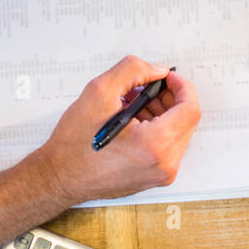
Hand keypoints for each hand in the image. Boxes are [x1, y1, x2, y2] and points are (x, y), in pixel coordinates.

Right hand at [34, 56, 201, 205]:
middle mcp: (164, 164)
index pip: (190, 108)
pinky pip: (168, 145)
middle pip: (187, 120)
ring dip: (162, 111)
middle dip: (169, 97)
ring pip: (178, 131)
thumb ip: (133, 71)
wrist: (58, 178)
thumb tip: (157, 70)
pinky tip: (133, 119)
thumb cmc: (74, 144)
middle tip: (147, 86)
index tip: (167, 76)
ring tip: (134, 102)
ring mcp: (161, 174)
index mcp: (155, 145)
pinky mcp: (155, 177)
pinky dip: (157, 127)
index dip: (181, 86)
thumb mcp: (99, 92)